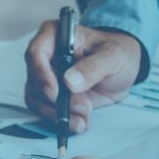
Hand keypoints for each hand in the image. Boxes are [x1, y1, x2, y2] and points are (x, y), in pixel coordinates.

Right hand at [25, 21, 141, 133]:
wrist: (123, 71)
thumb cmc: (117, 54)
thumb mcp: (113, 57)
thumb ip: (93, 67)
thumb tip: (69, 81)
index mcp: (55, 35)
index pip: (36, 53)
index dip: (42, 75)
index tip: (55, 94)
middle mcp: (45, 56)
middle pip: (35, 81)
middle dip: (56, 101)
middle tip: (82, 108)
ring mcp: (46, 77)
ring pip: (37, 100)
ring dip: (58, 114)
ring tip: (83, 120)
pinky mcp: (51, 96)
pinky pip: (47, 111)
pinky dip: (62, 120)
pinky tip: (81, 122)